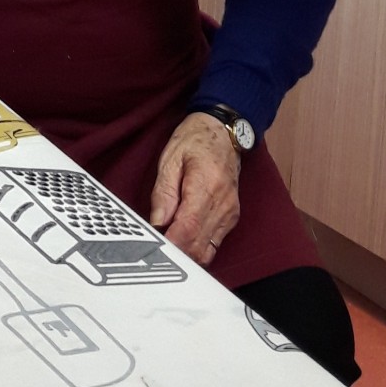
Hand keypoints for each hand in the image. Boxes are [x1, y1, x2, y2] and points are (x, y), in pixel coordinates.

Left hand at [149, 113, 240, 267]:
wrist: (223, 132)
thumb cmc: (196, 140)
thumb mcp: (171, 158)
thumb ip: (163, 192)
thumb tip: (157, 222)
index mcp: (206, 186)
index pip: (189, 227)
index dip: (171, 244)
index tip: (154, 248)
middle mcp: (222, 205)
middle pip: (198, 246)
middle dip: (175, 253)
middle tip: (154, 249)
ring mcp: (229, 214)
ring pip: (207, 251)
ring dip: (186, 254)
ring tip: (166, 245)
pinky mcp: (231, 219)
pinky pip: (213, 245)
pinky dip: (196, 248)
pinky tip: (182, 240)